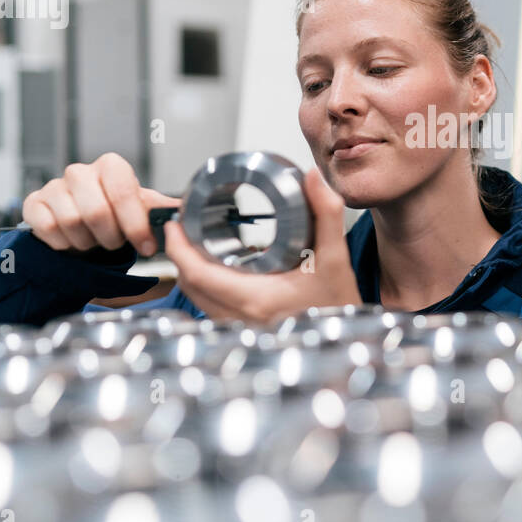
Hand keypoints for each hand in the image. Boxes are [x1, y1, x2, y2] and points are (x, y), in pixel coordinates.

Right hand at [22, 152, 179, 257]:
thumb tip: (193, 209)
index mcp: (112, 167)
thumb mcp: (143, 209)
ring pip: (71, 222)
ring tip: (93, 241)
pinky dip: (63, 244)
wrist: (84, 223)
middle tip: (114, 244)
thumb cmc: (116, 214)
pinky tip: (72, 241)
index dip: (136, 224)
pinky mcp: (34, 204)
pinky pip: (48, 228)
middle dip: (110, 238)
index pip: (124, 192)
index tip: (146, 246)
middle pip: (96, 212)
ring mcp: (55, 186)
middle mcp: (81, 171)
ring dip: (87, 242)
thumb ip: (165, 210)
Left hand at [163, 168, 361, 322]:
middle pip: (189, 286)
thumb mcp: (336, 259)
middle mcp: (240, 317)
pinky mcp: (244, 331)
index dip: (178, 248)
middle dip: (180, 256)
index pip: (196, 273)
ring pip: (197, 300)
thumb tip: (313, 179)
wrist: (346, 343)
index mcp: (254, 298)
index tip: (175, 224)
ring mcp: (240, 327)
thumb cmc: (339, 307)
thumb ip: (325, 216)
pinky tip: (217, 271)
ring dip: (191, 273)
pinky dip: (205, 289)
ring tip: (195, 245)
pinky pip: (210, 309)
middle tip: (182, 229)